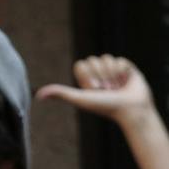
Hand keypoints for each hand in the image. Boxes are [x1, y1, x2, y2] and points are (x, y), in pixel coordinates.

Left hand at [37, 55, 159, 128]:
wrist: (131, 110)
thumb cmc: (106, 107)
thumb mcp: (81, 99)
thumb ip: (60, 94)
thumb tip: (38, 96)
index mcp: (88, 79)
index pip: (81, 64)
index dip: (87, 75)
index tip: (94, 89)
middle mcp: (100, 74)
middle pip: (93, 60)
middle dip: (100, 75)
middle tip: (108, 90)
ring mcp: (114, 70)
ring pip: (106, 58)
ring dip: (112, 75)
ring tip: (118, 87)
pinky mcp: (127, 68)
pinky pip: (120, 60)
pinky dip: (123, 72)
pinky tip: (127, 82)